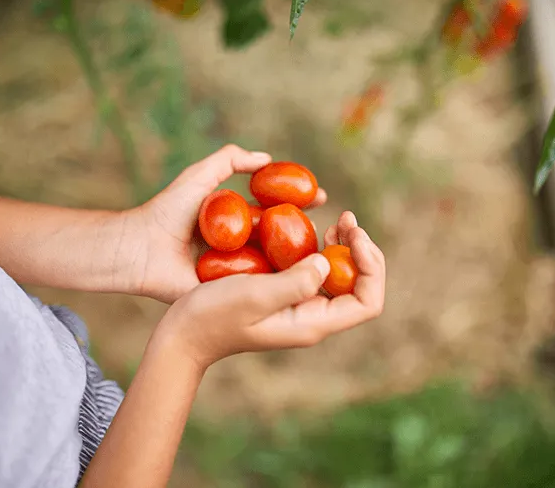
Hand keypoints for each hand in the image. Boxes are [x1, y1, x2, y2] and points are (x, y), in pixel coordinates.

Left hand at [123, 144, 327, 302]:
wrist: (141, 248)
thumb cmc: (168, 211)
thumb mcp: (200, 177)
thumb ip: (230, 160)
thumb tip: (266, 157)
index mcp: (237, 222)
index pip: (277, 210)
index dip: (299, 202)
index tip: (321, 195)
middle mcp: (242, 246)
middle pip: (282, 238)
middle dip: (308, 232)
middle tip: (332, 226)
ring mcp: (238, 271)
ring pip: (277, 264)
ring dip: (302, 260)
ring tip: (327, 250)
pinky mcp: (231, 292)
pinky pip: (260, 287)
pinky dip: (282, 283)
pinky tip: (307, 277)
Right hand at [148, 212, 384, 369]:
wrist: (182, 334)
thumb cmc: (213, 316)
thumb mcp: (255, 295)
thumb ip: (295, 281)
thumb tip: (329, 263)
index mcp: (312, 322)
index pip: (368, 302)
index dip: (372, 267)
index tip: (354, 236)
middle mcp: (312, 317)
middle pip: (360, 286)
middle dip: (362, 251)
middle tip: (347, 219)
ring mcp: (299, 307)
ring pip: (341, 278)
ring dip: (346, 248)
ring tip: (337, 222)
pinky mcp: (284, 296)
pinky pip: (316, 272)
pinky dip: (322, 249)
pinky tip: (311, 231)